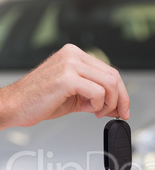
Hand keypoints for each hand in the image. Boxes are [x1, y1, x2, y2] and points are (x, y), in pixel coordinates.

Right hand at [0, 44, 129, 128]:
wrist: (16, 105)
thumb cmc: (39, 100)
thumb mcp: (74, 97)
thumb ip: (95, 98)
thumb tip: (116, 106)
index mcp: (75, 56)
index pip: (110, 71)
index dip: (122, 92)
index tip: (123, 108)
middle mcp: (73, 55)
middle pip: (113, 75)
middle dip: (121, 99)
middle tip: (117, 114)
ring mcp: (70, 64)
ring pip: (109, 83)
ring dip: (109, 103)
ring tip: (97, 112)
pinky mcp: (67, 78)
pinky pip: (97, 92)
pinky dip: (98, 105)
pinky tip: (89, 109)